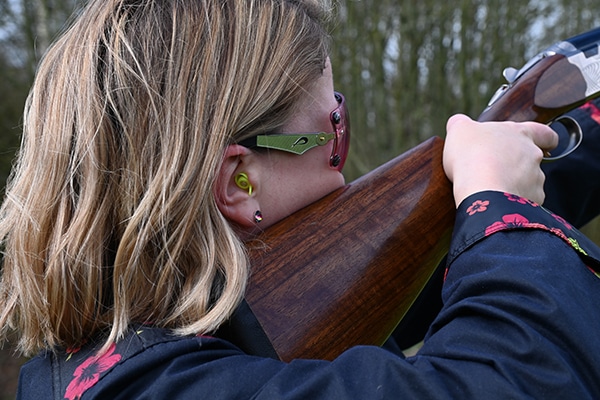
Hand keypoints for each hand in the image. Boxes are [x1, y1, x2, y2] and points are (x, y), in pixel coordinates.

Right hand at [443, 114, 558, 206]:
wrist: (482, 191)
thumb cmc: (472, 155)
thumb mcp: (459, 130)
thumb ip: (461, 123)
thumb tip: (458, 122)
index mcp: (520, 134)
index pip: (544, 132)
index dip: (545, 137)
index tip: (547, 142)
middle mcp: (532, 155)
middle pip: (532, 159)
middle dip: (517, 164)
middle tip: (495, 169)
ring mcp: (535, 179)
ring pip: (528, 181)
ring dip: (513, 183)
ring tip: (491, 188)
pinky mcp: (532, 200)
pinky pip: (524, 200)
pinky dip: (512, 201)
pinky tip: (495, 202)